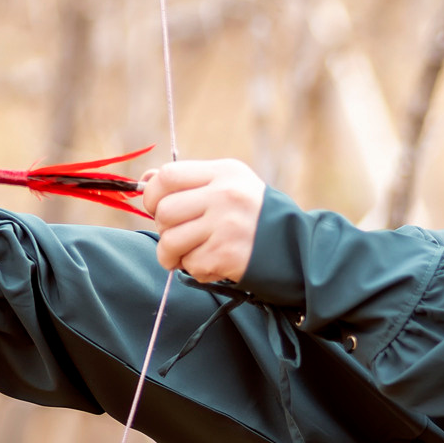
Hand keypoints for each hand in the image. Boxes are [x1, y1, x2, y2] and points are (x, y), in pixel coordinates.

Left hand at [142, 158, 266, 282]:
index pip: (167, 176)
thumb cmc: (254, 216)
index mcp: (224, 173)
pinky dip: (196, 269)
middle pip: (164, 211)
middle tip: (177, 236)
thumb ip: (189, 182)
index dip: (152, 194)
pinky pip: (191, 265)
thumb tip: (146, 179)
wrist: (297, 248)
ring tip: (186, 256)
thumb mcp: (229, 185)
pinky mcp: (227, 255)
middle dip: (163, 229)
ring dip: (171, 255)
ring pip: (170, 241)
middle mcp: (225, 196)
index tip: (157, 207)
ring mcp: (226, 226)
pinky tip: (214, 264)